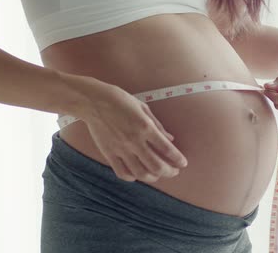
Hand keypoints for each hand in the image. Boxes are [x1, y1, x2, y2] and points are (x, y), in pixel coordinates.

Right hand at [73, 78, 187, 181]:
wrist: (94, 101)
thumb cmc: (121, 100)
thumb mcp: (143, 108)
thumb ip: (158, 125)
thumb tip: (170, 139)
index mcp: (145, 127)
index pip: (167, 149)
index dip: (178, 159)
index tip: (183, 163)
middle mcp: (134, 141)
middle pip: (156, 166)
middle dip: (169, 172)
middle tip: (174, 171)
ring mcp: (120, 149)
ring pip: (140, 173)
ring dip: (153, 177)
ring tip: (158, 174)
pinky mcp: (109, 154)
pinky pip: (122, 172)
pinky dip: (133, 177)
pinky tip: (138, 174)